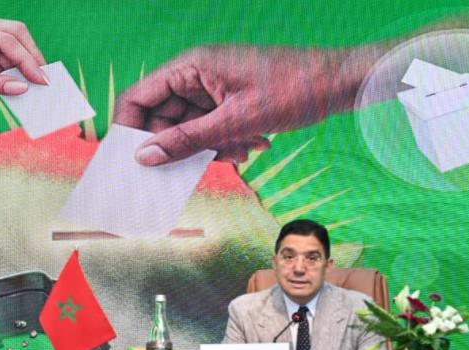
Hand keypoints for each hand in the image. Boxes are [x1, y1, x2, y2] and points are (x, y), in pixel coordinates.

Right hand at [114, 45, 373, 164]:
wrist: (339, 83)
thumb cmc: (293, 89)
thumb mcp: (236, 121)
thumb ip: (187, 140)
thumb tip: (145, 156)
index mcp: (192, 66)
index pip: (139, 97)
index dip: (129, 129)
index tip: (131, 161)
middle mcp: (197, 75)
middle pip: (163, 118)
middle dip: (180, 146)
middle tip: (198, 165)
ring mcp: (212, 89)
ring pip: (188, 130)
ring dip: (209, 148)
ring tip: (240, 150)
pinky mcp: (228, 102)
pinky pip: (209, 131)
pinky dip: (224, 144)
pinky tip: (251, 145)